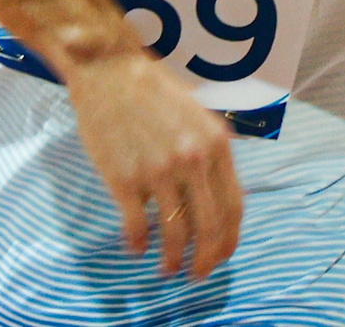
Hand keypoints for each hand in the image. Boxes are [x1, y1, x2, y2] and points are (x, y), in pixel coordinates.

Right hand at [60, 49, 243, 277]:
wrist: (110, 70)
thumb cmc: (154, 91)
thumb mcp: (199, 115)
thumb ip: (213, 154)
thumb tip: (220, 198)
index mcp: (216, 144)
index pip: (234, 207)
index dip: (229, 240)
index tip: (220, 256)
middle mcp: (192, 160)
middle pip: (209, 227)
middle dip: (205, 259)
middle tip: (196, 273)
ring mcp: (158, 171)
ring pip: (174, 233)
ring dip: (172, 259)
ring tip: (168, 268)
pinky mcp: (124, 178)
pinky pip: (137, 226)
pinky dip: (138, 245)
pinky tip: (136, 248)